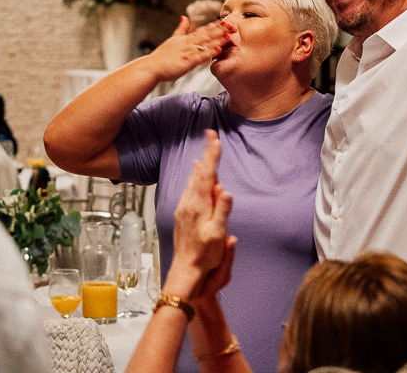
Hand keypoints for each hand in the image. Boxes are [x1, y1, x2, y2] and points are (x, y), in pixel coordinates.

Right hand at [146, 17, 232, 82]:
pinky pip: (201, 56)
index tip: (226, 20)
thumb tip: (184, 17)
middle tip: (233, 24)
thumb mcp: (172, 39)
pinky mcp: (186, 62)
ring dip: (219, 39)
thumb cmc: (161, 56)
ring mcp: (187, 52)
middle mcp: (188, 43)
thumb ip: (181, 29)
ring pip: (206, 44)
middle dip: (221, 30)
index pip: (203, 30)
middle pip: (207, 34)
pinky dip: (210, 52)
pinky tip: (219, 49)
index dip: (215, 25)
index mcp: (186, 38)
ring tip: (230, 35)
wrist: (151, 67)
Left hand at [167, 130, 233, 298]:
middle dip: (207, 154)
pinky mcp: (182, 214)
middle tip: (211, 136)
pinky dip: (195, 177)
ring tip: (205, 152)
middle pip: (198, 173)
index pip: (206, 175)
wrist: (186, 270)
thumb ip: (221, 211)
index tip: (215, 139)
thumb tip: (224, 190)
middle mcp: (188, 203)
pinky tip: (195, 177)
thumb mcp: (217, 234)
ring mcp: (183, 208)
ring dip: (201, 165)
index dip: (212, 155)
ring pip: (192, 180)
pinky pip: (189, 189)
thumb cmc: (204, 256)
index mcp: (198, 206)